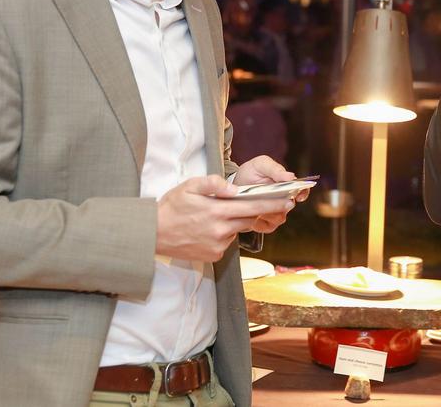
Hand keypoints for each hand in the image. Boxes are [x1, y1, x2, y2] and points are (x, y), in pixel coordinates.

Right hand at [155, 174, 295, 261]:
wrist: (153, 234)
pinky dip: (226, 234)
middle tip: (280, 205)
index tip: (287, 200)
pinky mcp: (214, 255)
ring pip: (239, 230)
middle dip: (264, 212)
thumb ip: (213, 184)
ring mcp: (218, 245)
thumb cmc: (172, 206)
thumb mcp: (190, 187)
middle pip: (251, 219)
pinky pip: (228, 242)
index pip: (252, 207)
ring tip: (224, 214)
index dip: (272, 204)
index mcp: (217, 211)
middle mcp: (220, 230)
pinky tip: (211, 228)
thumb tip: (234, 188)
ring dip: (239, 222)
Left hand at [233, 155, 309, 232]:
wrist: (233, 186)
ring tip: (255, 205)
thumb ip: (275, 169)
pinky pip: (268, 227)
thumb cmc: (251, 172)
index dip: (303, 193)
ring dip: (268, 213)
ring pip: (279, 218)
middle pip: (289, 207)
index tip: (298, 196)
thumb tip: (291, 177)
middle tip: (267, 199)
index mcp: (287, 185)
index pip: (302, 190)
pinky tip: (252, 215)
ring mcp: (275, 213)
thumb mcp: (261, 164)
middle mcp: (284, 200)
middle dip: (279, 204)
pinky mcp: (266, 224)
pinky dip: (260, 223)